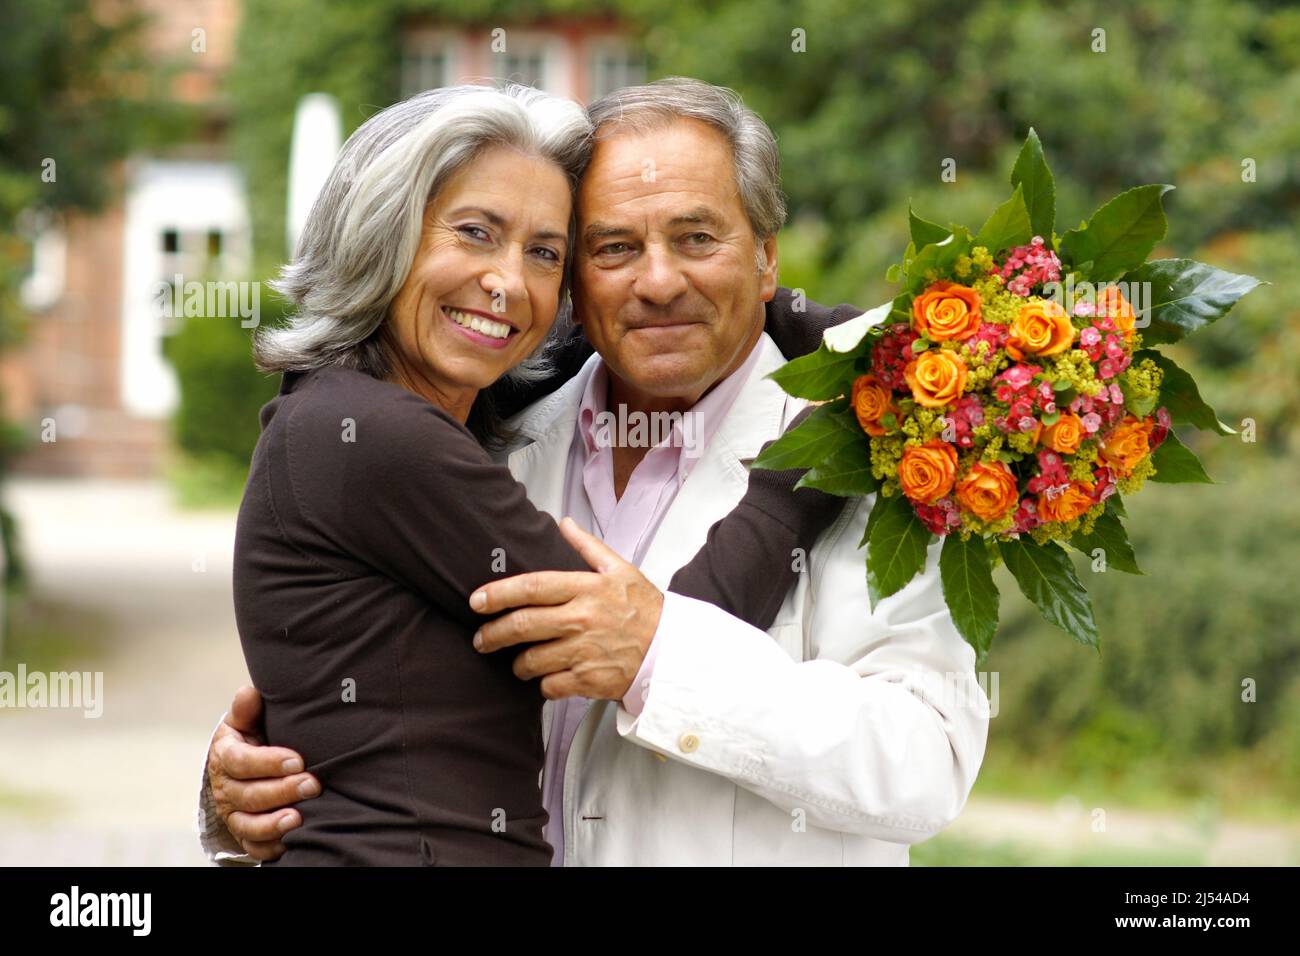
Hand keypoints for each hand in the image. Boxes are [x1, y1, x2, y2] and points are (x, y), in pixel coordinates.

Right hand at [207, 685, 319, 860]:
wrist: (241, 768)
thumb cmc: (251, 738)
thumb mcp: (245, 721)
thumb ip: (247, 709)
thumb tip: (249, 693)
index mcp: (225, 756)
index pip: (241, 761)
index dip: (268, 762)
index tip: (298, 760)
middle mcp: (225, 788)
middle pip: (249, 794)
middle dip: (282, 791)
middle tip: (312, 785)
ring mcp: (233, 814)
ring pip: (249, 824)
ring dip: (274, 823)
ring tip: (300, 817)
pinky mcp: (243, 834)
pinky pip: (253, 847)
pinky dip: (271, 847)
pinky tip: (293, 839)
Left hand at [469, 517, 662, 700]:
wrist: (671, 651)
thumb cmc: (645, 609)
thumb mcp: (620, 570)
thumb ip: (588, 547)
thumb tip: (564, 523)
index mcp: (586, 589)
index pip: (532, 587)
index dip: (499, 594)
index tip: (477, 600)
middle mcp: (582, 619)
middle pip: (523, 625)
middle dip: (493, 634)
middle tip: (482, 639)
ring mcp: (584, 652)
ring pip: (531, 660)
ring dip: (518, 664)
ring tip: (519, 662)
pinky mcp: (588, 681)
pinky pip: (549, 686)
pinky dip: (543, 685)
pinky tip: (547, 678)